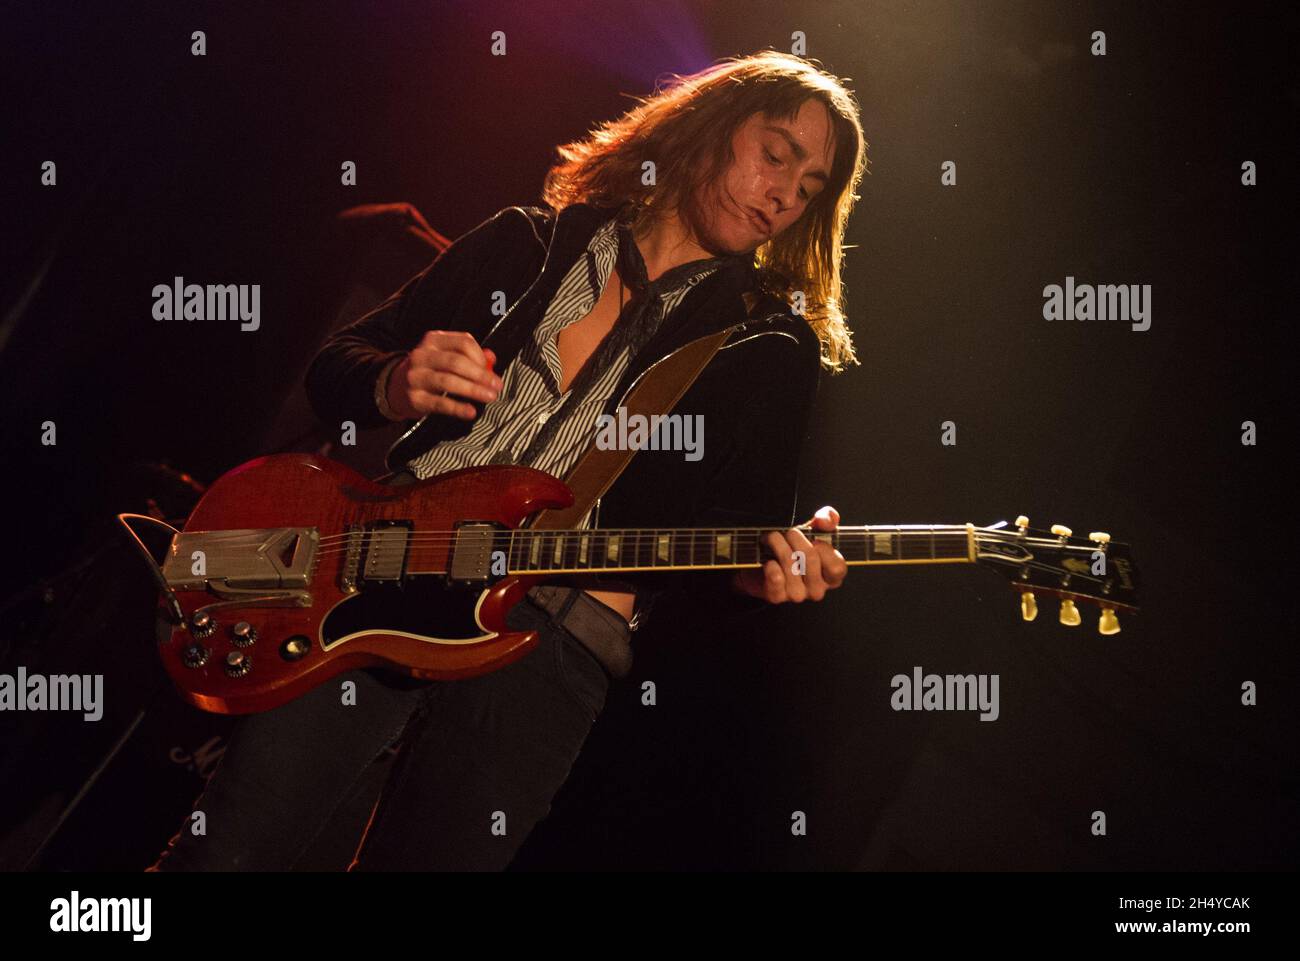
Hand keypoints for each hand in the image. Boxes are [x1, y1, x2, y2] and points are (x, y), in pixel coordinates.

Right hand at [387, 330, 502, 419]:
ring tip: (489, 397)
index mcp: (433, 340)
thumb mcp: (445, 356)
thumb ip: (469, 356)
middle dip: (480, 375)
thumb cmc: (429, 370)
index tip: (491, 370)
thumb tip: (491, 358)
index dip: (480, 356)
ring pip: (448, 381)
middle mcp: (422, 355)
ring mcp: (416, 377)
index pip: (463, 342)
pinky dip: (457, 408)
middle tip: (497, 386)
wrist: (395, 387)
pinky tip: (471, 411)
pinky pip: (439, 403)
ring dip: (473, 390)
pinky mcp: (414, 398)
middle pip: (456, 362)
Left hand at [731, 506, 847, 603]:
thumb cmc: (793, 548)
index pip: (837, 567)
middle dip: (796, 537)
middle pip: (811, 558)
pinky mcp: (777, 596)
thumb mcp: (813, 531)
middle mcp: (817, 589)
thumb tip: (826, 520)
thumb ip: (826, 519)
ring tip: (772, 538)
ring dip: (778, 544)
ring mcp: (798, 595)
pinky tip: (769, 560)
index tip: (814, 539)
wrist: (762, 563)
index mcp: (831, 577)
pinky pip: (776, 577)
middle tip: (788, 532)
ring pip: (790, 564)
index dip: (826, 549)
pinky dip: (770, 564)